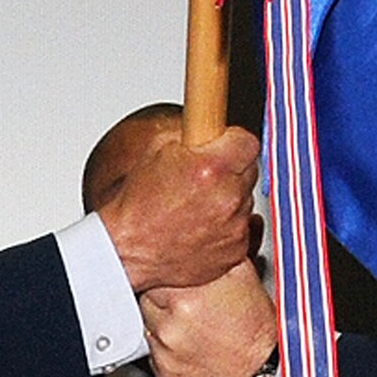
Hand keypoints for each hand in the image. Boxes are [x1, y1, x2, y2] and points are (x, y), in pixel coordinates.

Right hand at [100, 128, 260, 292]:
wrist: (127, 250)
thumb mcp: (158, 149)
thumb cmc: (137, 206)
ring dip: (227, 201)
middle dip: (230, 171)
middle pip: (249, 172)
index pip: (248, 142)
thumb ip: (192, 133)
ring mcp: (234, 229)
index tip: (226, 145)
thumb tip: (208, 124)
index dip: (235, 142)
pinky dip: (226, 229)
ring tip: (196, 208)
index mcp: (211, 169)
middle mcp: (228, 199)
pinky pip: (241, 231)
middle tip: (204, 179)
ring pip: (245, 203)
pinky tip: (200, 228)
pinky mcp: (235, 252)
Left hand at [142, 259, 275, 376]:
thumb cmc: (257, 326)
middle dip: (163, 300)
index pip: (151, 275)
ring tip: (195, 327)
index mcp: (184, 298)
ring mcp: (167, 355)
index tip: (174, 279)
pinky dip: (169, 352)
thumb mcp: (240, 274)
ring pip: (148, 329)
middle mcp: (170, 327)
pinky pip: (155, 358)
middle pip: (144, 301)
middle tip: (191, 306)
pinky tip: (193, 347)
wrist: (268, 370)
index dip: (165, 275)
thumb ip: (212, 252)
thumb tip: (197, 235)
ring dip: (164, 325)